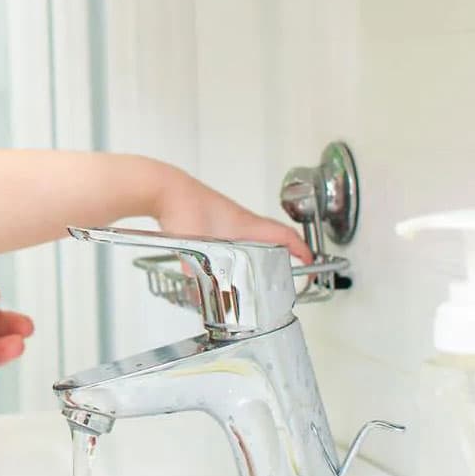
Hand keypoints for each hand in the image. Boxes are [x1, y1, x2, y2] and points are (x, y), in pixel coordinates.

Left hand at [153, 180, 313, 262]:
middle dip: (286, 252)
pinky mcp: (211, 218)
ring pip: (253, 235)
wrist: (165, 188)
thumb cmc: (185, 206)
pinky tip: (225, 257)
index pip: (285, 236)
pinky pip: (233, 234)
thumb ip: (197, 270)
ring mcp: (226, 219)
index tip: (310, 263)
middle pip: (273, 236)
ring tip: (263, 267)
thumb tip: (195, 288)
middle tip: (291, 269)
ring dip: (262, 248)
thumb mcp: (197, 243)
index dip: (301, 250)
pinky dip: (238, 245)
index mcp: (247, 225)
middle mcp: (240, 220)